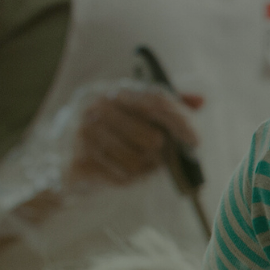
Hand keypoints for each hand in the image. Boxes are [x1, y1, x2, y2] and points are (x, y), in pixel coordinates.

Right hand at [66, 86, 200, 189]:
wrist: (68, 149)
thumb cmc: (116, 126)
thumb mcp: (141, 108)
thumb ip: (171, 103)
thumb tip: (201, 100)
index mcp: (116, 91)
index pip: (156, 102)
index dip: (180, 122)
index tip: (195, 141)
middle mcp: (98, 108)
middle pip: (152, 138)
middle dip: (162, 151)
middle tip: (158, 152)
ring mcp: (86, 134)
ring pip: (140, 161)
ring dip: (148, 167)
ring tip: (142, 160)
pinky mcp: (81, 160)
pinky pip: (124, 177)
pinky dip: (132, 178)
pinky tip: (124, 169)